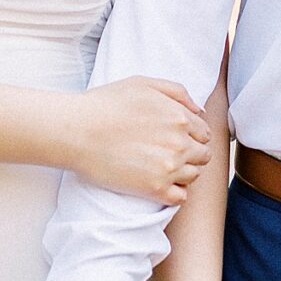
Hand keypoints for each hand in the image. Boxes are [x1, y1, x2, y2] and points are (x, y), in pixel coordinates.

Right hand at [68, 78, 211, 202]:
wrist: (76, 131)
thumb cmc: (105, 104)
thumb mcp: (143, 83)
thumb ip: (177, 92)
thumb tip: (200, 111)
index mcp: (180, 117)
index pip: (204, 133)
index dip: (192, 136)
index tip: (176, 139)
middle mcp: (180, 143)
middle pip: (203, 156)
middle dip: (190, 154)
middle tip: (167, 153)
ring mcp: (169, 167)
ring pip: (194, 176)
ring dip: (182, 173)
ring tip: (159, 167)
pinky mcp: (155, 189)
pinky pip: (180, 197)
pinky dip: (174, 193)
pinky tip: (158, 184)